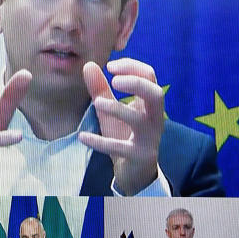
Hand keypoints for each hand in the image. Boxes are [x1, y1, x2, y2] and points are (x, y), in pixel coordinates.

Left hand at [79, 58, 163, 195]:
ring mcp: (148, 137)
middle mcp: (153, 117)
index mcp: (148, 103)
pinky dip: (100, 142)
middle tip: (114, 80)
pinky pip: (120, 147)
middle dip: (136, 83)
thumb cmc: (125, 134)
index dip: (131, 66)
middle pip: (155, 93)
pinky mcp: (138, 155)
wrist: (135, 172)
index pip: (149, 75)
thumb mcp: (111, 110)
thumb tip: (88, 65)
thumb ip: (101, 89)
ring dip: (117, 108)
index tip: (110, 66)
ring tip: (97, 103)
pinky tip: (82, 136)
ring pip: (139, 120)